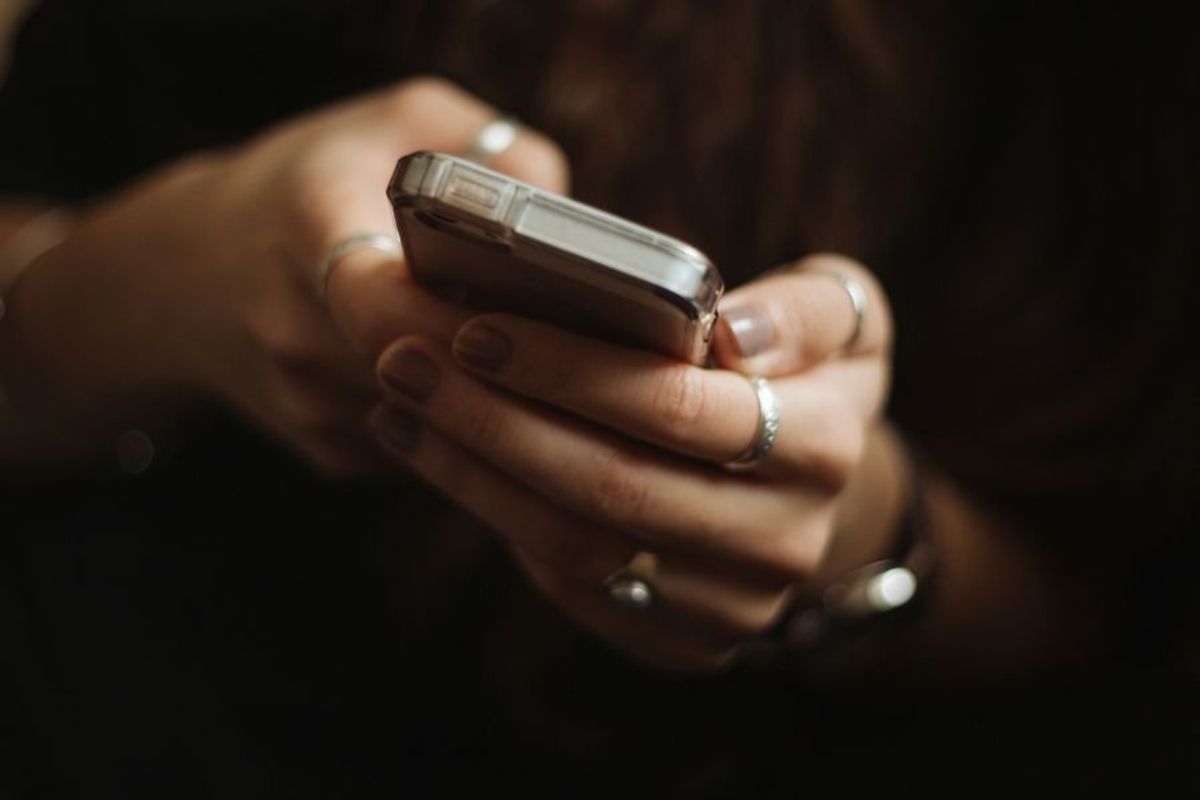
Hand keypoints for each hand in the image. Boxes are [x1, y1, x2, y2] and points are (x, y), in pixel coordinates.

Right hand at [0, 77, 566, 473]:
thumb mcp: (397, 121)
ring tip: (547, 362)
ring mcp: (309, 406)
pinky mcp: (328, 453)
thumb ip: (491, 152)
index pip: (390, 302)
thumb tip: (571, 226)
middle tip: (584, 347)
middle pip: (431, 375)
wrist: (188, 274)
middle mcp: (296, 331)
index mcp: (307, 231)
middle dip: (511, 366)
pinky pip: (427, 448)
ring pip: (441, 422)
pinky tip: (485, 384)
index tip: (540, 311)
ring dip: (498, 401)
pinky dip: (467, 424)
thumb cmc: (309, 184)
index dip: (472, 320)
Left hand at [369, 254, 896, 670]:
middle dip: (493, 421)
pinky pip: (572, 584)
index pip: (680, 409)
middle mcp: (785, 541)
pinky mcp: (682, 642)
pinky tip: (439, 454)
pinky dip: (494, 514)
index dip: (570, 371)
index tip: (477, 328)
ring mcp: (731, 606)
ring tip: (401, 404)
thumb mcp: (843, 318)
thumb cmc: (803, 376)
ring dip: (471, 472)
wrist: (808, 491)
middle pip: (611, 486)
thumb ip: (806, 309)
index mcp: (826, 446)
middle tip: (406, 362)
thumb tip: (733, 333)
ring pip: (576, 545)